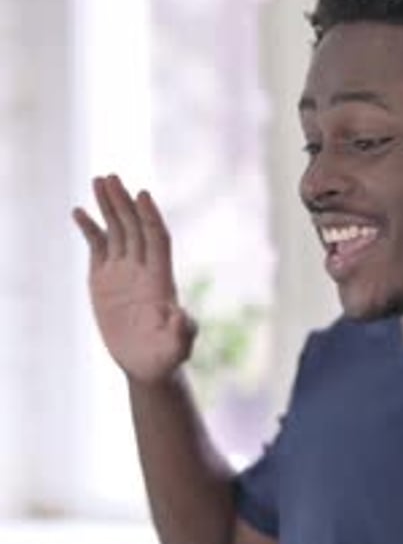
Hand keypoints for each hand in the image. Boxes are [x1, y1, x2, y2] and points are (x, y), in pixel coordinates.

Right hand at [73, 175, 197, 384]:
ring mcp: (123, 273)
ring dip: (108, 206)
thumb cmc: (166, 358)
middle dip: (124, 203)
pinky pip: (98, 248)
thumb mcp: (177, 348)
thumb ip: (182, 332)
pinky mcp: (104, 280)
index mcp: (161, 280)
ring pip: (117, 231)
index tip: (142, 195)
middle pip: (135, 228)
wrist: (148, 366)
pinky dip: (90, 229)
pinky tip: (78, 211)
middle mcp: (143, 270)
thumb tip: (181, 316)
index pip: (157, 239)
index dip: (151, 217)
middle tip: (110, 177)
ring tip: (97, 180)